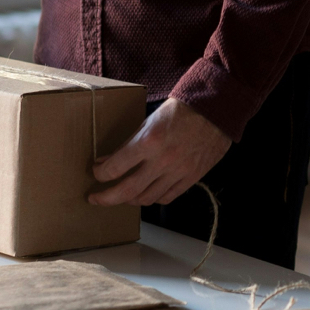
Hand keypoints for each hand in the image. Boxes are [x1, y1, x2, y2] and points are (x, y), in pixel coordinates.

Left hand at [89, 97, 231, 206]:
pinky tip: (145, 193)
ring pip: (146, 199)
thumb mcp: (148, 122)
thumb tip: (106, 161)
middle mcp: (162, 160)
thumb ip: (128, 144)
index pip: (115, 168)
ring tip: (121, 195)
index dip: (100, 174)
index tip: (96, 173)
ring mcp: (178, 172)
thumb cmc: (180, 111)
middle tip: (95, 198)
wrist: (214, 110)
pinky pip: (167, 198)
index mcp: (148, 141)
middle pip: (127, 191)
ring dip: (129, 200)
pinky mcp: (191, 178)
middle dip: (106, 198)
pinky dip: (152, 199)